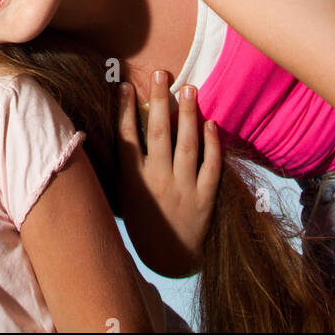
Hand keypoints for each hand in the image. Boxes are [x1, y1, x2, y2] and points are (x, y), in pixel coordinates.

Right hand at [117, 70, 221, 277]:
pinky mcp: (205, 199)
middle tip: (162, 74)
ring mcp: (183, 190)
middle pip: (158, 133)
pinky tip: (210, 123)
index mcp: (134, 181)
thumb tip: (121, 131)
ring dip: (187, 115)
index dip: (125, 110)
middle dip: (159, 101)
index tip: (126, 86)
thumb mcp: (126, 196)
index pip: (127, 138)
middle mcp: (158, 181)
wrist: (170, 260)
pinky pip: (211, 166)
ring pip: (186, 145)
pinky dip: (212, 144)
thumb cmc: (145, 223)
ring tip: (189, 89)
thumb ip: (125, 166)